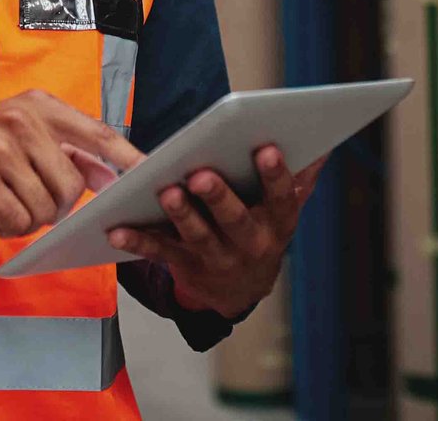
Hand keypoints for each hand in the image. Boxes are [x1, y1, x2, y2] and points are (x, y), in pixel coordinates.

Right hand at [0, 91, 144, 235]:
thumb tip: (105, 173)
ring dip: (26, 218)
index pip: (96, 131)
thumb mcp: (14, 135)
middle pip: (70, 184)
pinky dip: (4, 226)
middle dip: (54, 206)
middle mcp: (20, 120)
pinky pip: (16, 220)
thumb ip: (58, 150)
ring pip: (45, 207)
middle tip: (24, 201)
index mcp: (35, 105)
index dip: (127, 156)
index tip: (152, 173)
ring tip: (0, 201)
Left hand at [106, 146, 322, 318]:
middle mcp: (249, 244)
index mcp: (277, 224)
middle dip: (219, 197)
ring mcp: (216, 257)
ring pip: (197, 236)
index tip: (267, 148)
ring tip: (166, 192)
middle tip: (202, 174)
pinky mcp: (184, 264)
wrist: (240, 290)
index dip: (276, 176)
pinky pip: (159, 252)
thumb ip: (299, 179)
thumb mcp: (285, 210)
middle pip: (234, 220)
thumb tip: (320, 147)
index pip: (282, 199)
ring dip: (181, 215)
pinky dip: (137, 240)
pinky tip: (117, 229)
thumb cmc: (261, 231)